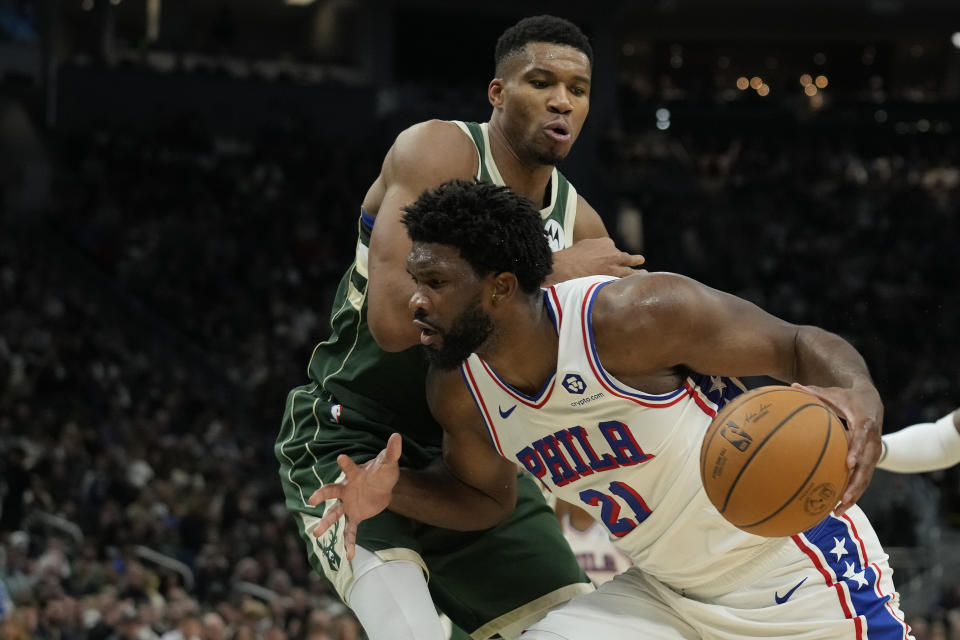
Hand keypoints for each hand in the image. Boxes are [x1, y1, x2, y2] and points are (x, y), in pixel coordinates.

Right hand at [308, 433, 401, 560]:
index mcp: (355, 474)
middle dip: (323, 494)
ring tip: (317, 534)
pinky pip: (349, 530)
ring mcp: (348, 504)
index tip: (341, 457)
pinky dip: (349, 542)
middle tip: (312, 500)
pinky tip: (348, 556)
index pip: (349, 468)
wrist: (383, 486)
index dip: (346, 463)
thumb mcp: (389, 463)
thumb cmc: (382, 471)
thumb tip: (397, 435)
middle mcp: (347, 489)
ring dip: (326, 523)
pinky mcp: (355, 516)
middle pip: (332, 491)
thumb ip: (392, 451)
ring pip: (334, 514)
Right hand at [550, 238, 644, 281]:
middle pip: (626, 257)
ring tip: (644, 274)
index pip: (612, 248)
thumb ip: (593, 247)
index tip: (607, 258)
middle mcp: (613, 253)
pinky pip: (623, 281)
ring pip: (629, 271)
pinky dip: (629, 283)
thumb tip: (593, 254)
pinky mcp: (611, 278)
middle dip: (634, 259)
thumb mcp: (584, 244)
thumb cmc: (572, 255)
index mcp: (606, 242)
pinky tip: (633, 285)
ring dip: (637, 273)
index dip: (610, 254)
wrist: (568, 265)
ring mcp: (614, 266)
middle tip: (641, 260)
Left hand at [791, 382, 882, 514]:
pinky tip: (838, 506)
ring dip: (855, 494)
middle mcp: (872, 440)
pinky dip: (853, 491)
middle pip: (868, 465)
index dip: (857, 450)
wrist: (872, 400)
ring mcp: (873, 452)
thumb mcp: (832, 393)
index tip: (849, 463)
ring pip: (867, 477)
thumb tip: (791, 385)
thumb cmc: (847, 397)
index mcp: (864, 422)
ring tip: (838, 510)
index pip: (863, 437)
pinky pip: (863, 478)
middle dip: (857, 484)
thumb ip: (813, 392)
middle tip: (843, 499)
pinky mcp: (870, 459)